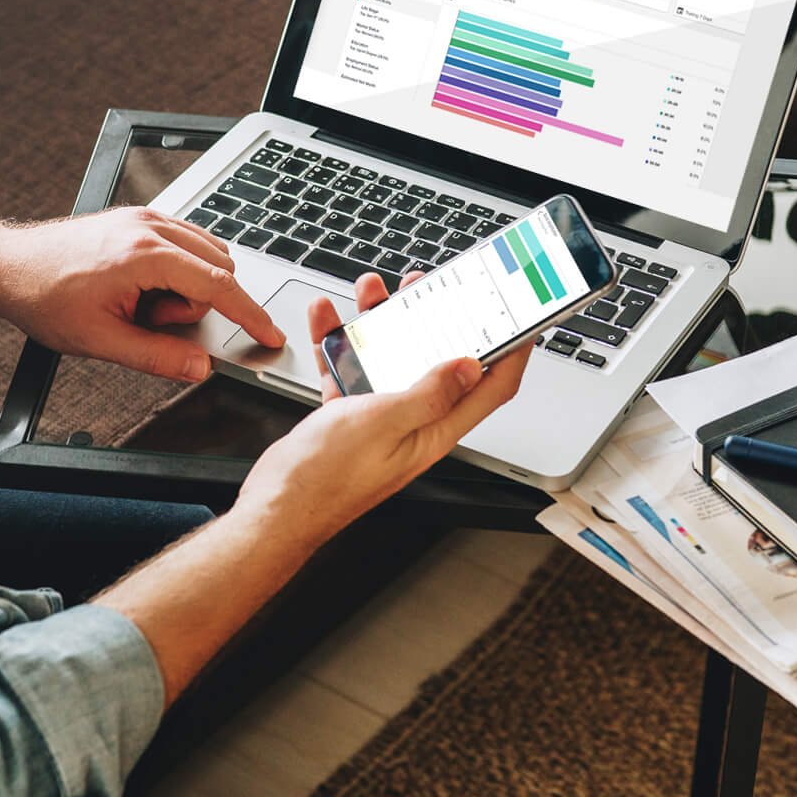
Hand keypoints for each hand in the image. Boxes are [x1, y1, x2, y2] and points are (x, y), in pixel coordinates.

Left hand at [0, 207, 283, 380]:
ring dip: (187, 287)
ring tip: (140, 304)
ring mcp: (146, 217)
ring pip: (206, 253)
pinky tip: (142, 288)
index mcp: (143, 255)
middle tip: (149, 321)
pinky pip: (187, 242)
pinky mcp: (140, 217)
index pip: (218, 285)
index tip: (270, 334)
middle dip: (196, 305)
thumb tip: (200, 367)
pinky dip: (181, 269)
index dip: (250, 315)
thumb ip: (156, 356)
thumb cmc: (44, 298)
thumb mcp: (100, 341)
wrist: (8, 267)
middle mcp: (150, 227)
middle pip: (217, 269)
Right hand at [237, 272, 532, 545]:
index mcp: (434, 429)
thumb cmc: (328, 479)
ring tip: (373, 292)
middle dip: (437, 321)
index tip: (520, 321)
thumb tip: (469, 367)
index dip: (511, 354)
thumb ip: (429, 393)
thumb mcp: (385, 423)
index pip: (490, 389)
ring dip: (382, 322)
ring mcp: (380, 417)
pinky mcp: (348, 413)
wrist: (276, 507)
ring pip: (390, 358)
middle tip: (429, 289)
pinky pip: (351, 368)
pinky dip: (340, 342)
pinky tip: (327, 318)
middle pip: (437, 362)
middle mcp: (413, 421)